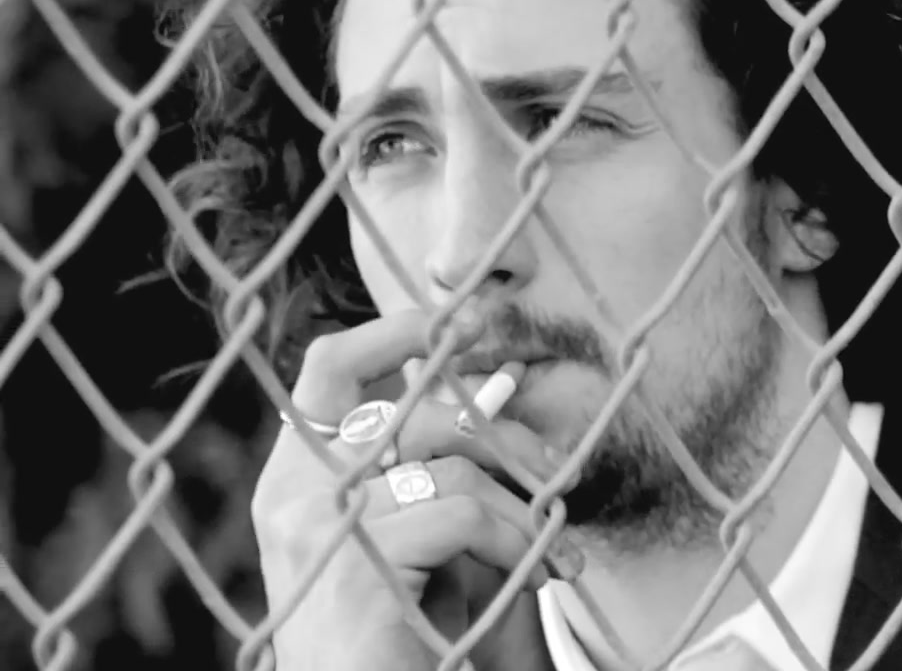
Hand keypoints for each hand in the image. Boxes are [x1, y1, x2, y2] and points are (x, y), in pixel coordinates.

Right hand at [251, 310, 568, 670]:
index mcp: (297, 476)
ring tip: (553, 549)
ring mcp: (317, 531)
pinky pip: (461, 514)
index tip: (468, 320)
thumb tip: (502, 373)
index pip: (330, 366)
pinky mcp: (354, 571)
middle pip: (409, 407)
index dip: (398, 331)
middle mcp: (293, 494)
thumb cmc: (407, 632)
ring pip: (449, 463)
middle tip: (557, 470)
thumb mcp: (421, 533)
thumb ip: (442, 459)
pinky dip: (516, 541)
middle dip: (501, 431)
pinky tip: (539, 575)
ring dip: (522, 506)